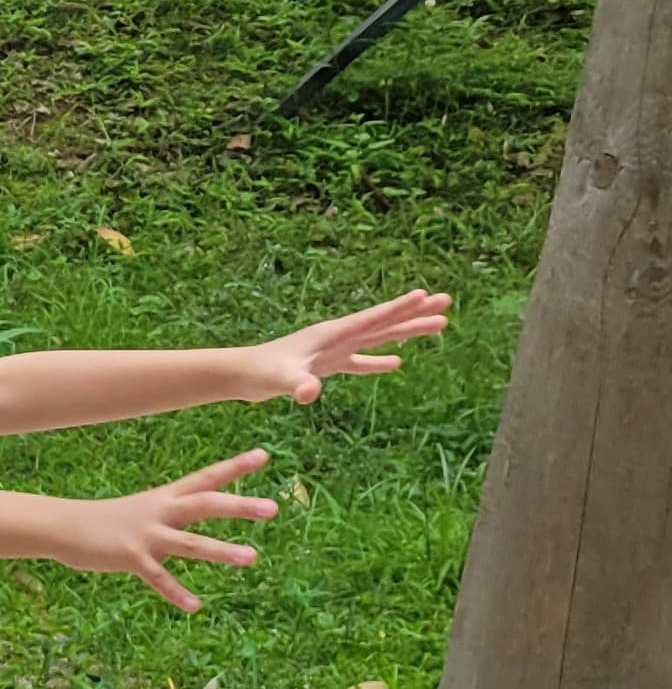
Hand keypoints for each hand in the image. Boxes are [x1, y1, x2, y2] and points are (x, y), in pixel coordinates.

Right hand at [59, 449, 279, 612]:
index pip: (206, 478)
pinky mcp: (130, 557)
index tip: (264, 456)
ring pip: (189, 543)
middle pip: (204, 504)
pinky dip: (176, 592)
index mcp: (166, 498)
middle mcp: (160, 512)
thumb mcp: (145, 512)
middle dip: (239, 506)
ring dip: (220, 550)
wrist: (64, 526)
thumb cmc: (108, 521)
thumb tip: (198, 536)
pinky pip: (158, 577)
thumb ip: (174, 522)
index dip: (234, 467)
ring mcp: (146, 535)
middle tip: (273, 508)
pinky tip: (195, 605)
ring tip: (251, 557)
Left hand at [245, 290, 450, 402]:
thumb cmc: (259, 373)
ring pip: (378, 338)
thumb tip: (310, 393)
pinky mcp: (326, 364)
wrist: (241, 375)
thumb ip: (297, 385)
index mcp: (331, 334)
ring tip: (438, 327)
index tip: (427, 295)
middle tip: (447, 303)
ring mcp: (333, 350)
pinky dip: (377, 362)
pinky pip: (359, 361)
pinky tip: (396, 362)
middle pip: (383, 323)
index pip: (372, 318)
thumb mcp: (281, 380)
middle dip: (415, 314)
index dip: (400, 308)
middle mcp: (336, 337)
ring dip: (406, 333)